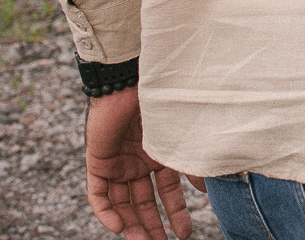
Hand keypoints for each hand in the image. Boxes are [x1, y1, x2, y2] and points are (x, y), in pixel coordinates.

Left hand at [84, 89, 199, 238]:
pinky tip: (119, 227)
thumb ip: (192, 161)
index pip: (167, 190)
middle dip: (153, 225)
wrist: (132, 80)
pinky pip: (97, 195)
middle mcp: (139, 161)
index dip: (176, 211)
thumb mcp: (181, 136)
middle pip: (144, 201)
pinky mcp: (98, 162)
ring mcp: (118, 162)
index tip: (185, 232)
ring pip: (122, 202)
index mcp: (160, 153)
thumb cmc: (163, 101)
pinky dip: (106, 212)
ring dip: (131, 224)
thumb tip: (207, 189)